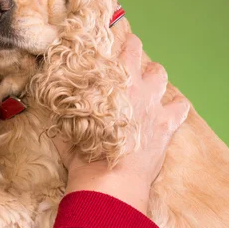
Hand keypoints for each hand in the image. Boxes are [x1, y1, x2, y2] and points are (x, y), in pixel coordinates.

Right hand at [53, 34, 189, 213]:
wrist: (110, 183)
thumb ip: (61, 114)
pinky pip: (179, 108)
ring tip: (146, 86)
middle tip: (128, 62)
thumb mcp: (64, 131)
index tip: (114, 45)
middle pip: (146, 62)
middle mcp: (138, 90)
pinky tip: (168, 110)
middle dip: (137, 58)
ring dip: (154, 79)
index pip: (123, 52)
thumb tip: (49, 104)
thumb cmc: (85, 157)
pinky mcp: (166, 127)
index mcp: (115, 85)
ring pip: (161, 78)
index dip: (120, 45)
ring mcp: (155, 107)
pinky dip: (174, 107)